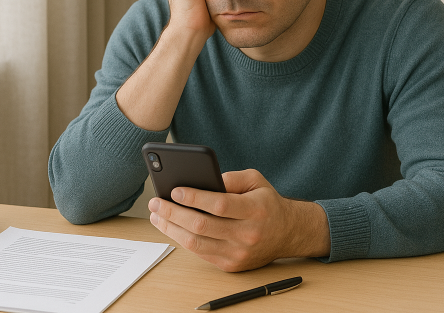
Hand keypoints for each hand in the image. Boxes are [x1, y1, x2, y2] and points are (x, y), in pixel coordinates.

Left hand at [148, 169, 330, 271]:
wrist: (287, 233)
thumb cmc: (267, 202)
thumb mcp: (256, 180)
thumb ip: (231, 177)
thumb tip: (203, 180)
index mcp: (256, 210)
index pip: (220, 205)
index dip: (195, 198)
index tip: (174, 190)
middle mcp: (248, 234)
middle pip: (202, 226)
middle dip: (173, 213)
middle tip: (156, 202)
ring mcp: (239, 253)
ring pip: (196, 244)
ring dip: (171, 229)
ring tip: (157, 215)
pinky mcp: (231, 265)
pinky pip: (201, 253)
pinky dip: (182, 240)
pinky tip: (172, 227)